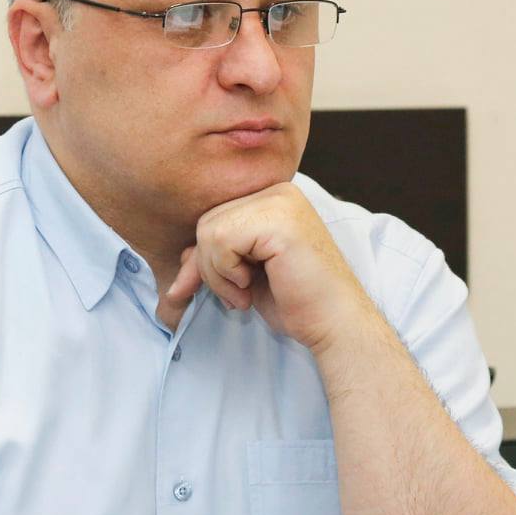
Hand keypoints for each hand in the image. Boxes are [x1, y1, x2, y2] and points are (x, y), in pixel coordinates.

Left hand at [158, 183, 377, 350]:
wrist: (334, 323)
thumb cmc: (296, 301)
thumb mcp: (245, 275)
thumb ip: (217, 257)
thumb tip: (181, 257)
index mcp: (273, 198)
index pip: (214, 216)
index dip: (202, 257)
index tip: (193, 289)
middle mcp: (279, 191)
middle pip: (207, 221)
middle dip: (208, 267)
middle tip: (236, 294)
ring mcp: (281, 201)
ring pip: (209, 230)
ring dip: (217, 273)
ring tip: (244, 292)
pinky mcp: (279, 220)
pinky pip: (221, 239)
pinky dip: (226, 271)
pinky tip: (250, 286)